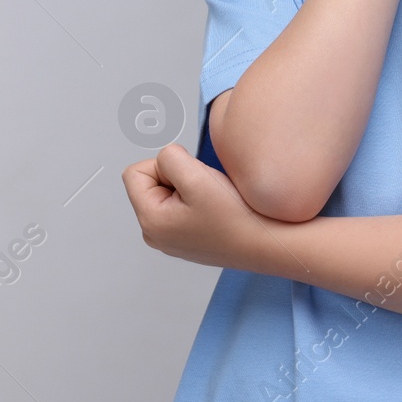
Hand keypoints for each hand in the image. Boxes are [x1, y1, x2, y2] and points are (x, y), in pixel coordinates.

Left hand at [122, 142, 268, 268]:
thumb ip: (169, 157)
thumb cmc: (235, 217)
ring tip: (212, 201)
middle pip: (150, 182)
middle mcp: (154, 234)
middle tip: (205, 191)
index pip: (135, 172)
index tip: (191, 179)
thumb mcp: (197, 176)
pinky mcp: (186, 238)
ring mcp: (170, 238)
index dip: (164, 166)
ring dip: (189, 188)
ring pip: (168, 192)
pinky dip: (198, 201)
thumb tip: (166, 158)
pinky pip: (182, 206)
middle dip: (177, 177)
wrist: (266, 244)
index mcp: (150, 221)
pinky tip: (216, 211)